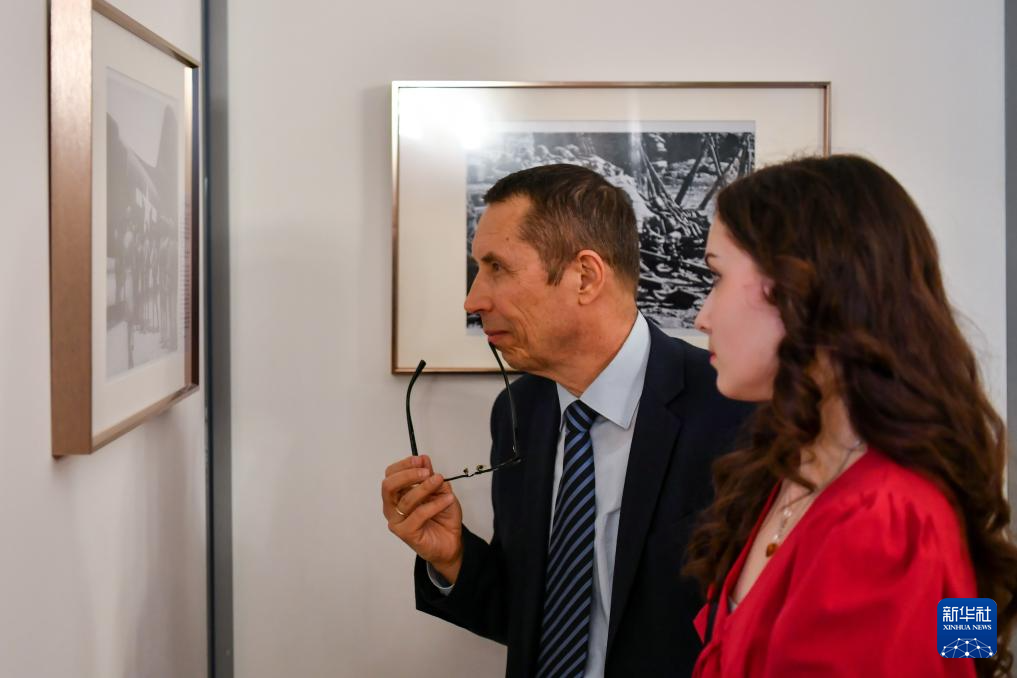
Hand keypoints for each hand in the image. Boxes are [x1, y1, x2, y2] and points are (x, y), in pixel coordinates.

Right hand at [382, 455, 463, 582]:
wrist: (451, 542)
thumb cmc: (442, 517)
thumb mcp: (440, 490)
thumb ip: (430, 476)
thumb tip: (423, 459)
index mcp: (397, 495)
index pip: (390, 475)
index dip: (404, 465)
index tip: (421, 460)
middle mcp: (392, 507)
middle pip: (389, 486)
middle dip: (408, 475)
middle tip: (426, 472)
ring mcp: (397, 521)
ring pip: (406, 499)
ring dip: (425, 487)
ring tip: (439, 481)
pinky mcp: (406, 533)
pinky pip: (419, 514)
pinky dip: (435, 504)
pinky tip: (447, 499)